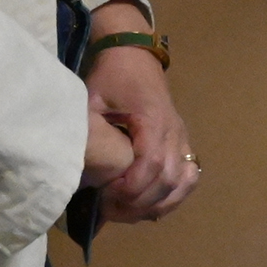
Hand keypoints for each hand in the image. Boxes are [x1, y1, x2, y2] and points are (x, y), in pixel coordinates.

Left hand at [86, 0, 197, 222]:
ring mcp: (182, 138)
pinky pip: (189, 177)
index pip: (152, 164)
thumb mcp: (90, 101)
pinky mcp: (182, 143)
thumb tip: (77, 174)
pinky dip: (173, 197)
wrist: (133, 55)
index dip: (131, 187)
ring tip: (129, 212)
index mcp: (153, 120)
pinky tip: (151, 205)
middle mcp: (174, 132)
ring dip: (157, 204)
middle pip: (168, 179)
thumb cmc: (111, 77)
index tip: (106, 196)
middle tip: (109, 211)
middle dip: (139, 203)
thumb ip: (89, 135)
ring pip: (183, 183)